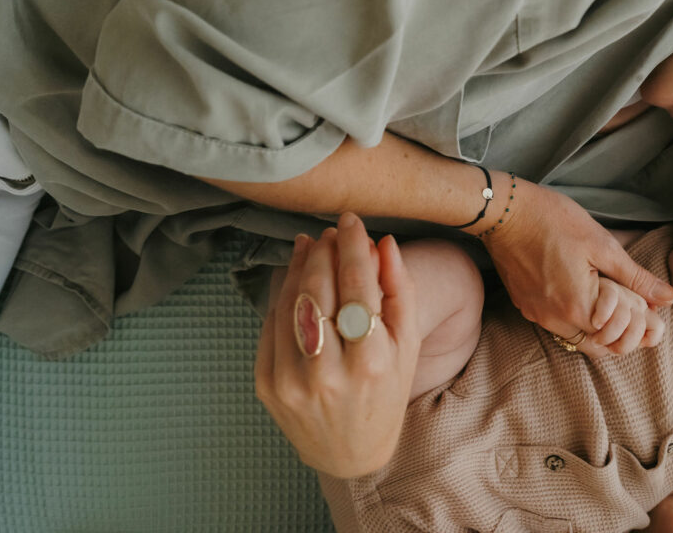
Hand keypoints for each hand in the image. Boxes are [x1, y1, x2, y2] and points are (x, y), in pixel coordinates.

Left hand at [253, 213, 421, 477]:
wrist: (349, 451)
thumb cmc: (385, 392)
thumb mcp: (407, 346)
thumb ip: (399, 291)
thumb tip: (383, 242)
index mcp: (371, 362)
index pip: (357, 284)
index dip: (352, 245)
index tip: (351, 220)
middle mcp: (328, 372)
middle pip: (318, 289)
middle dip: (324, 251)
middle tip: (330, 231)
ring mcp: (291, 380)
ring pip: (289, 302)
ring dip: (300, 266)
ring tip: (311, 245)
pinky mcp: (266, 385)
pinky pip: (270, 324)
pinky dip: (281, 294)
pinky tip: (295, 277)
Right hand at [480, 179, 672, 356]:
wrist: (504, 210)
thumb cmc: (554, 221)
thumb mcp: (603, 246)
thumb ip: (636, 279)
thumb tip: (668, 298)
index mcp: (578, 308)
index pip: (616, 340)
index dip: (635, 328)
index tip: (643, 307)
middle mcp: (553, 320)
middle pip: (595, 344)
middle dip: (616, 330)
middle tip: (627, 303)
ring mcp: (535, 314)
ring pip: (574, 335)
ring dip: (594, 323)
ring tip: (605, 292)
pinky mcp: (524, 304)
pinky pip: (555, 323)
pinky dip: (573, 314)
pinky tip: (579, 288)